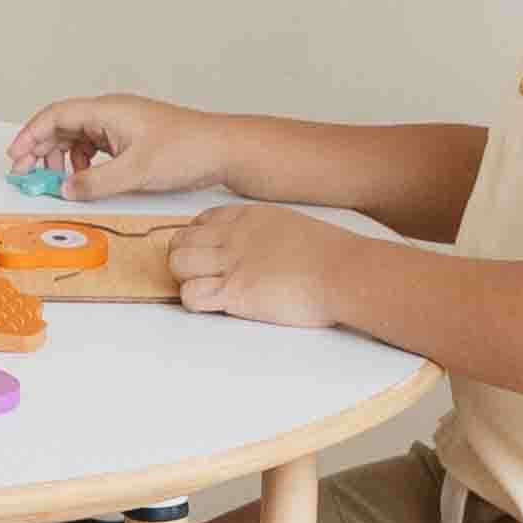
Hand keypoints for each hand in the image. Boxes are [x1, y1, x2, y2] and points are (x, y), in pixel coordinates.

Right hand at [3, 91, 215, 201]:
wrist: (223, 149)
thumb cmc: (186, 150)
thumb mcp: (135, 172)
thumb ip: (95, 182)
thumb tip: (65, 190)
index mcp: (107, 111)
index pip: (55, 116)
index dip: (30, 135)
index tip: (16, 157)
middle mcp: (111, 113)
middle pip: (62, 125)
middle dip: (40, 148)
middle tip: (26, 173)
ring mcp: (121, 124)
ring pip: (78, 136)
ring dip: (61, 157)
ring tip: (56, 180)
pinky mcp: (132, 137)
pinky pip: (95, 145)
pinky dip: (82, 161)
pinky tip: (85, 178)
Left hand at [166, 202, 344, 328]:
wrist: (344, 272)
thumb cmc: (331, 256)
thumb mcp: (291, 227)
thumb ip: (266, 234)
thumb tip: (260, 250)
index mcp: (248, 217)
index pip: (200, 221)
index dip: (198, 240)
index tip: (210, 256)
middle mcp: (233, 235)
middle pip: (180, 241)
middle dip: (185, 260)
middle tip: (204, 277)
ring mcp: (231, 262)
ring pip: (177, 264)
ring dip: (185, 279)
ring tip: (208, 291)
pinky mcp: (234, 291)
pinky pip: (190, 294)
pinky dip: (195, 302)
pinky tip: (215, 305)